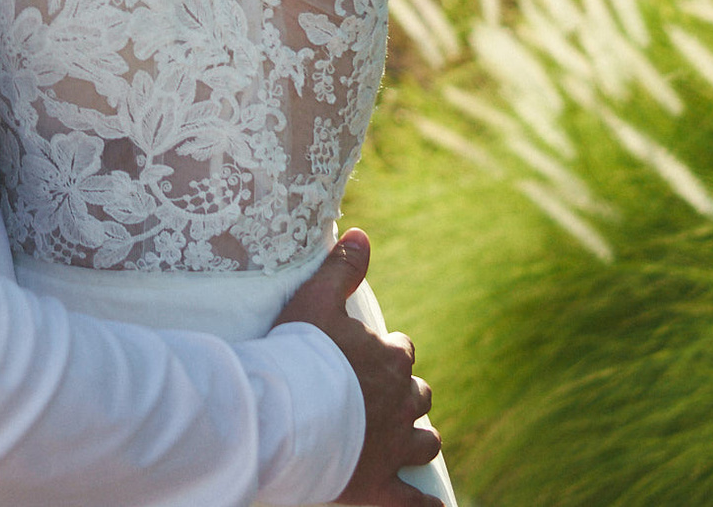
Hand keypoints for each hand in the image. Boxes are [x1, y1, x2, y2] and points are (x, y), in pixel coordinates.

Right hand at [272, 228, 443, 506]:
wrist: (287, 414)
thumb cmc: (299, 355)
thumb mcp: (315, 300)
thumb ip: (341, 268)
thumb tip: (363, 233)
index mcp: (390, 359)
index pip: (402, 352)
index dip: (389, 354)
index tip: (371, 358)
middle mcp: (402, 401)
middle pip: (419, 396)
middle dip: (407, 397)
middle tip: (383, 401)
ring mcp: (395, 446)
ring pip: (425, 442)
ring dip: (419, 440)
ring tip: (408, 443)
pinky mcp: (383, 485)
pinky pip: (413, 502)